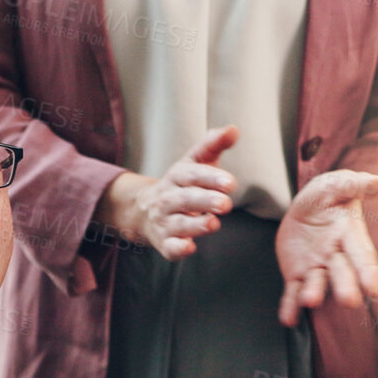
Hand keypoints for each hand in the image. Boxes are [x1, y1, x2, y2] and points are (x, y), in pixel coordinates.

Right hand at [99, 126, 238, 259]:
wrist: (144, 211)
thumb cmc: (182, 185)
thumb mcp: (195, 162)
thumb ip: (213, 145)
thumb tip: (234, 129)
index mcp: (177, 176)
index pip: (193, 175)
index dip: (211, 178)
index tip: (231, 183)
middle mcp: (168, 198)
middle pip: (185, 199)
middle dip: (205, 201)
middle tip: (226, 204)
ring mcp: (165, 221)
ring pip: (178, 224)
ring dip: (195, 225)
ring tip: (213, 224)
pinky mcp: (165, 242)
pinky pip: (170, 247)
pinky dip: (178, 248)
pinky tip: (189, 247)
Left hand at [275, 170, 377, 322]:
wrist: (306, 207)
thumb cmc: (329, 194)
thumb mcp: (338, 184)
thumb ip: (357, 185)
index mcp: (350, 235)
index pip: (362, 255)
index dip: (369, 272)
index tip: (375, 289)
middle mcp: (336, 256)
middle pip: (342, 273)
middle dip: (345, 286)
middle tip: (350, 301)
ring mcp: (317, 268)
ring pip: (317, 284)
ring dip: (314, 294)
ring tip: (310, 301)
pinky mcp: (297, 274)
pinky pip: (293, 292)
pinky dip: (290, 306)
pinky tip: (288, 320)